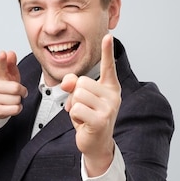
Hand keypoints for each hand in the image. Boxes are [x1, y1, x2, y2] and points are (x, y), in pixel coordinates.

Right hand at [0, 50, 27, 120]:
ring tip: (11, 99)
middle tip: (19, 92)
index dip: (1, 60)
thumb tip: (10, 53)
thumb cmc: (4, 88)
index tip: (2, 54)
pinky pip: (15, 109)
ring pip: (16, 100)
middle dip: (21, 91)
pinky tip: (11, 106)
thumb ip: (10, 63)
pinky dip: (17, 108)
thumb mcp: (8, 75)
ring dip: (18, 100)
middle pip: (16, 88)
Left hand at [61, 34, 120, 175]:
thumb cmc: (88, 118)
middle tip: (83, 109)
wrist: (96, 144)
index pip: (109, 67)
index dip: (107, 51)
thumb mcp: (80, 98)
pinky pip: (76, 108)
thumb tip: (67, 82)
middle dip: (75, 96)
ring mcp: (108, 108)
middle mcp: (113, 96)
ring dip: (74, 107)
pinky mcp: (100, 120)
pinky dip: (74, 117)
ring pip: (77, 95)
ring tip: (83, 116)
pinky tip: (83, 124)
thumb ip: (74, 85)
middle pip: (81, 82)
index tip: (108, 36)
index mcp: (110, 88)